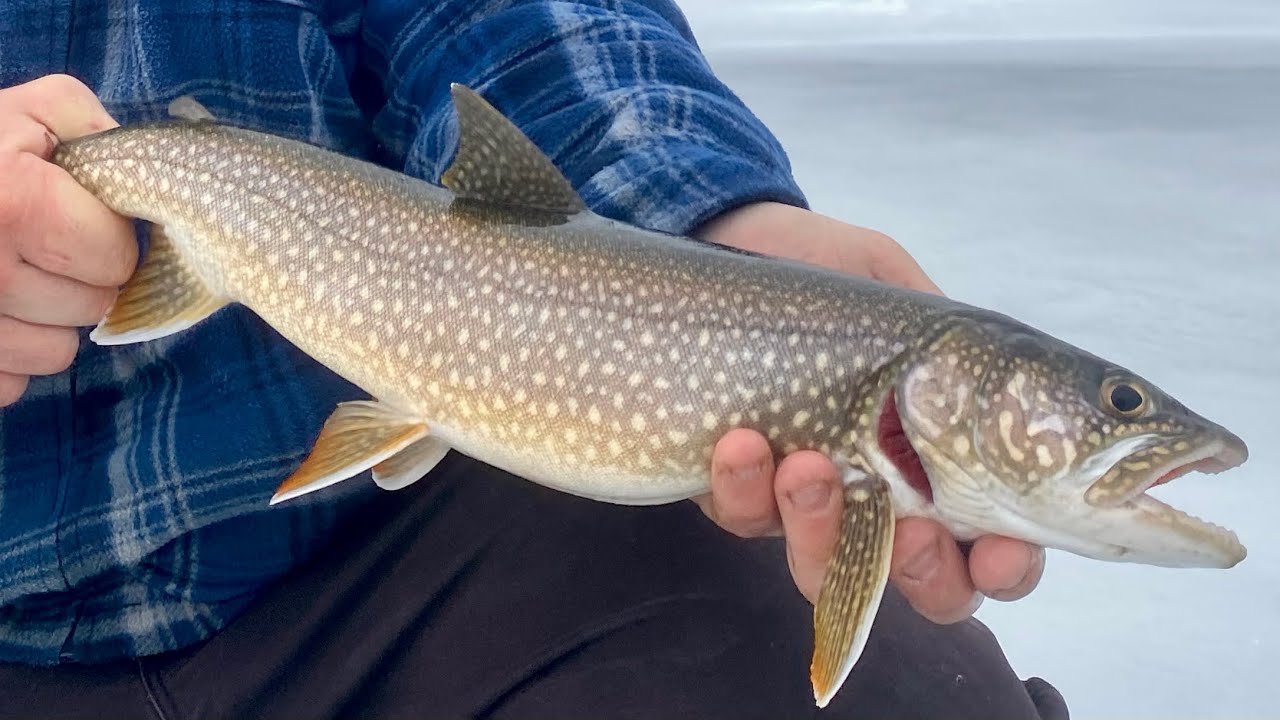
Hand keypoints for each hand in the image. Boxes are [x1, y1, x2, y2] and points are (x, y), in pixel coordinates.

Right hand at [0, 74, 135, 406]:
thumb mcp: (25, 112)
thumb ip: (90, 128)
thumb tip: (144, 177)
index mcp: (14, 203)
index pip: (117, 258)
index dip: (107, 237)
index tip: (78, 219)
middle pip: (93, 306)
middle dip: (81, 278)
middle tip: (41, 246)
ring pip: (57, 352)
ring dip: (47, 321)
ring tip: (10, 274)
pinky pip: (11, 382)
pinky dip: (8, 355)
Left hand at [693, 202, 1044, 622]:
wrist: (732, 243)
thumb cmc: (829, 274)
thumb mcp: (902, 290)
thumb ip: (947, 342)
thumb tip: (986, 393)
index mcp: (941, 460)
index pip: (990, 544)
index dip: (1005, 567)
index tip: (999, 551)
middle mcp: (879, 496)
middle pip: (920, 587)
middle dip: (920, 574)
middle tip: (911, 529)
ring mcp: (804, 501)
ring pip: (822, 568)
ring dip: (820, 529)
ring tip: (809, 463)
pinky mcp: (736, 489)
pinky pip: (744, 519)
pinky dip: (744, 489)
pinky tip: (740, 442)